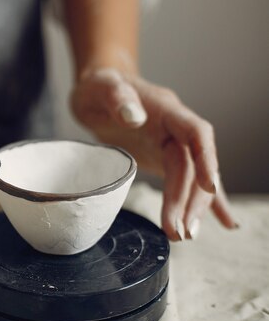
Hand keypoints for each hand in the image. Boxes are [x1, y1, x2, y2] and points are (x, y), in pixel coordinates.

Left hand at [71, 68, 237, 240]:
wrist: (97, 89)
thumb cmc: (99, 86)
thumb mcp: (101, 87)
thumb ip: (117, 98)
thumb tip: (134, 117)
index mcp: (166, 109)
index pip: (196, 133)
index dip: (206, 159)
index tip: (209, 186)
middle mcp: (175, 129)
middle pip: (192, 166)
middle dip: (190, 200)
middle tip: (179, 231)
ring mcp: (171, 145)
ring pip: (190, 179)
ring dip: (191, 207)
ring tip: (184, 235)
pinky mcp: (163, 158)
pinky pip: (187, 181)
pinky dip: (203, 201)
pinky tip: (222, 222)